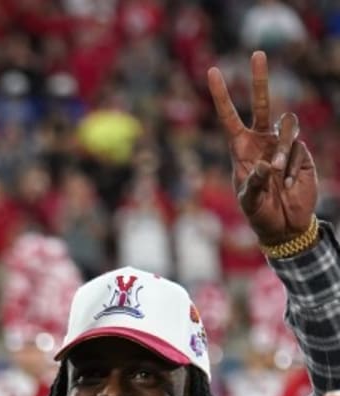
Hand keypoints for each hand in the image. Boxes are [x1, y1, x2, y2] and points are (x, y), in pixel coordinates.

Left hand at [207, 51, 316, 243]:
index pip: (229, 118)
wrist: (283, 224)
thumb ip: (254, 183)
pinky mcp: (300, 152)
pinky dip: (292, 170)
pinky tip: (288, 185)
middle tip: (257, 53)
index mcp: (241, 149)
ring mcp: (282, 145)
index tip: (213, 72)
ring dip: (281, 152)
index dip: (221, 96)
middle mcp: (261, 141)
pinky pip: (297, 151)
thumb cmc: (259, 213)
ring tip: (277, 177)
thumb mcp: (249, 202)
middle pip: (263, 104)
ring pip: (286, 128)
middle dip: (260, 79)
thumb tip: (265, 164)